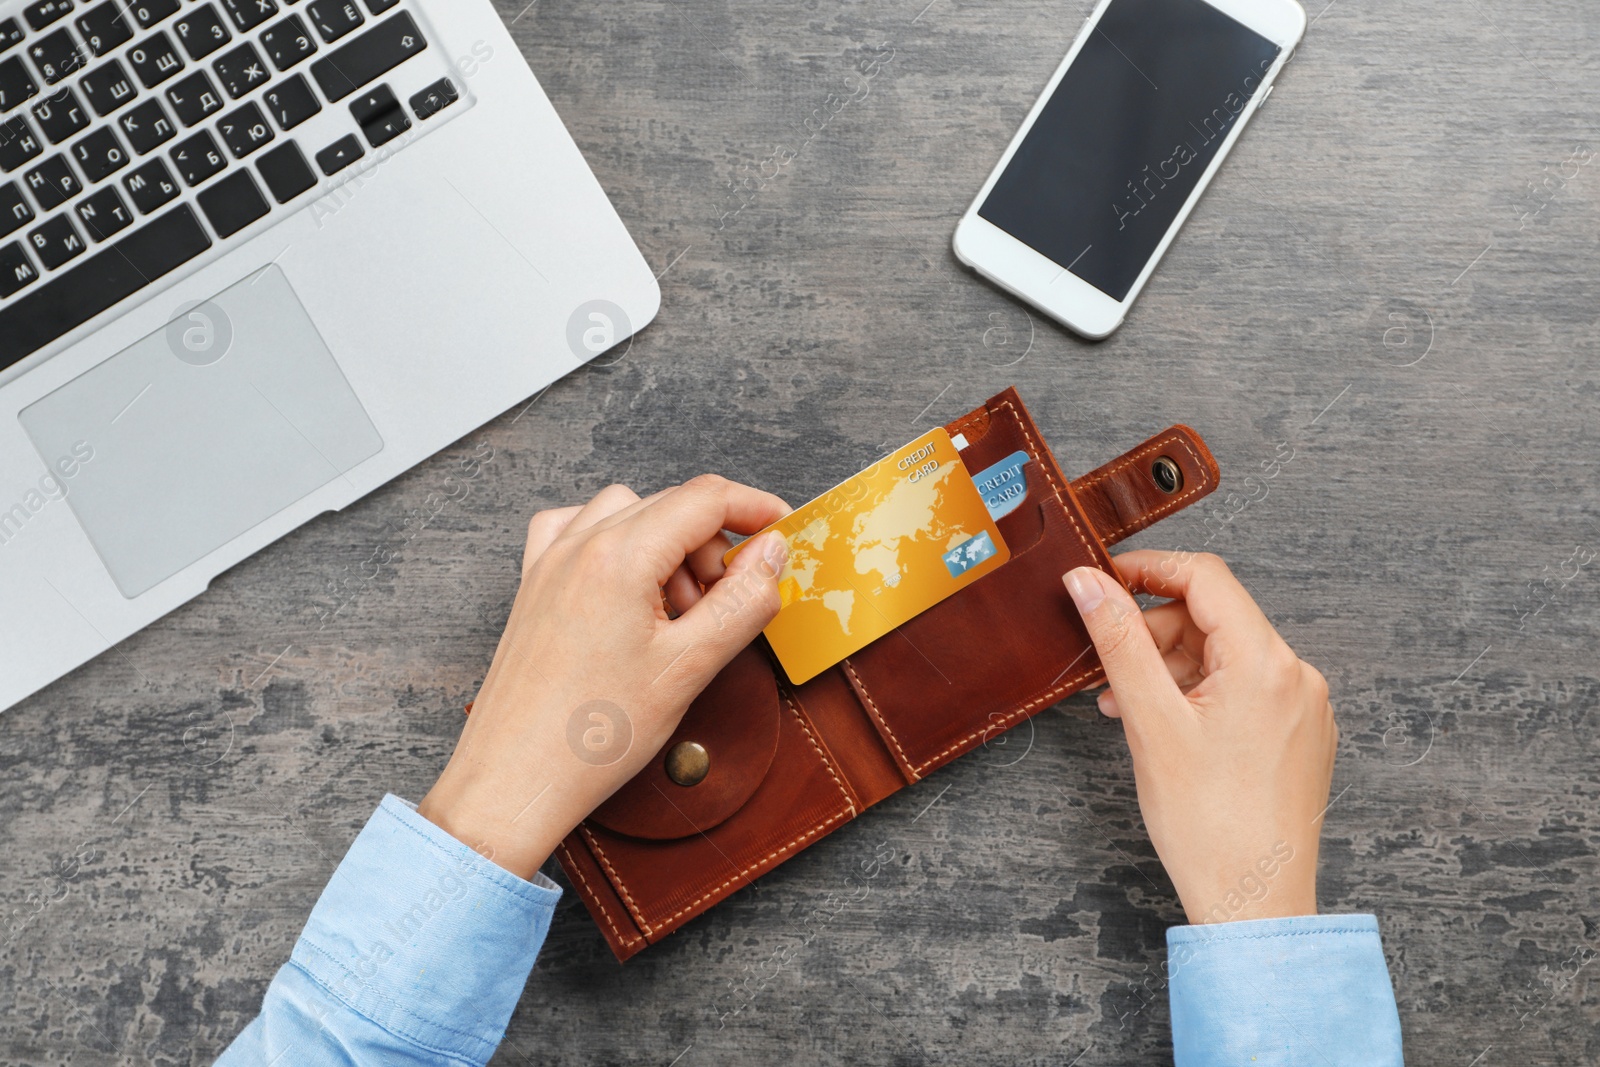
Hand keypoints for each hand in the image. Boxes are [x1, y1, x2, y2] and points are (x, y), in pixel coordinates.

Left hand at [418, 475, 789, 880]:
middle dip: (714, 544)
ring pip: (628, 513)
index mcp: (618, 557)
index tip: (784, 530)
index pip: (705, 498)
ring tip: (679, 610)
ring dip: (668, 545)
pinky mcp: (534, 585)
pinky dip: (617, 544)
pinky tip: (630, 588)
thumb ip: (742, 602)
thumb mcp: (689, 668)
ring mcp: (550, 562)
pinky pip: (580, 531)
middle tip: (730, 602)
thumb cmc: (592, 736)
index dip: (756, 508)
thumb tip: (772, 553)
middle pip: (670, 505)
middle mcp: (578, 546)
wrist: (516, 780)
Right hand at [1063, 551, 1335, 924]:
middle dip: (1154, 633)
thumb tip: (1087, 582)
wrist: (1255, 904)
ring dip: (1172, 668)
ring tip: (1127, 709)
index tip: (1104, 581)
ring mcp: (1305, 708)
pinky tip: (1166, 727)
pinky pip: (1245, 690)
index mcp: (1267, 663)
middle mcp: (1298, 677)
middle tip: (1107, 668)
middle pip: (1215, 618)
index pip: (1206, 578)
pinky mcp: (1301, 736)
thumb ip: (1117, 641)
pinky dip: (1200, 695)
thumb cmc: (1209, 826)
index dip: (1148, 570)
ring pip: (1227, 656)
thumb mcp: (1149, 721)